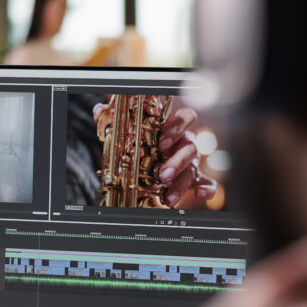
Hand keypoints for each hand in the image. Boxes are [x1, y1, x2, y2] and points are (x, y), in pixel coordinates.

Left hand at [93, 103, 216, 207]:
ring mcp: (191, 162)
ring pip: (194, 168)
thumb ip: (114, 121)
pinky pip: (208, 183)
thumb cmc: (145, 144)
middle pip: (189, 147)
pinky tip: (199, 195)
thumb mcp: (129, 133)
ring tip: (169, 197)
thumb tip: (98, 109)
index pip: (185, 119)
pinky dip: (208, 189)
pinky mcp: (196, 179)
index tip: (162, 141)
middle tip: (162, 175)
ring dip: (182, 182)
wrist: (153, 165)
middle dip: (176, 162)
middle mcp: (185, 143)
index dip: (176, 128)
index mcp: (173, 129)